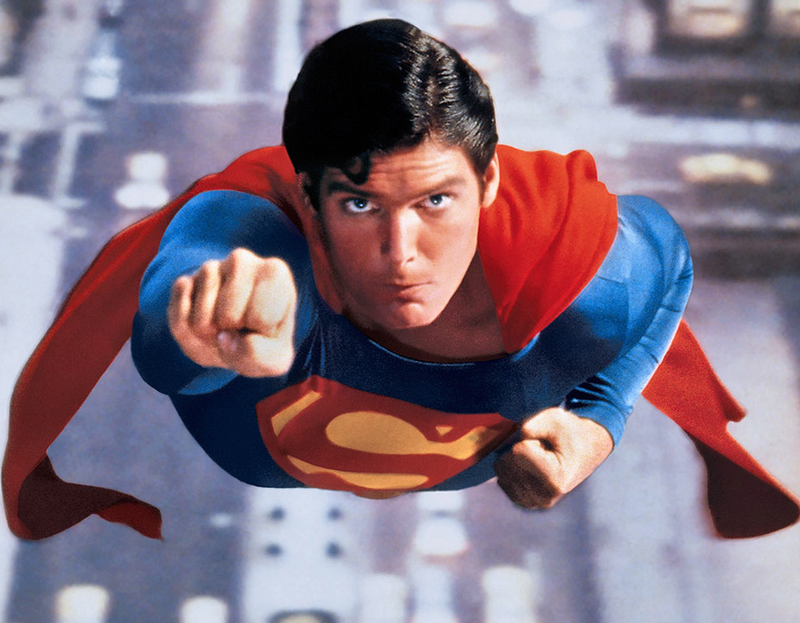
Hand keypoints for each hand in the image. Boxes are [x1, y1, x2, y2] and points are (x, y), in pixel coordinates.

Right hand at [167, 248, 296, 376]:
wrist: (235, 339)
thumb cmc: (262, 343)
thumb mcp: (272, 358)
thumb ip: (258, 355)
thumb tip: (224, 338)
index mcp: (275, 273)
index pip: (261, 318)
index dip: (259, 334)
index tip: (265, 327)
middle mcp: (242, 260)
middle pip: (228, 317)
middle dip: (230, 335)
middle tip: (240, 330)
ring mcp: (210, 268)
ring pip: (201, 319)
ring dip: (208, 336)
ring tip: (223, 329)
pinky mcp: (185, 280)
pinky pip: (179, 315)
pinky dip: (187, 332)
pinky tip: (203, 325)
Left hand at [493, 407, 612, 508]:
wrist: (587, 450)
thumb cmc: (571, 433)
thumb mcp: (555, 418)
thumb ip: (531, 425)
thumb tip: (510, 443)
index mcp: (555, 478)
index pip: (518, 451)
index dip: (529, 439)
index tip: (546, 443)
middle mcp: (546, 496)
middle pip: (508, 464)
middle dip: (520, 450)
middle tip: (543, 450)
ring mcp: (537, 502)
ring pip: (503, 473)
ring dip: (516, 461)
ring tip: (538, 458)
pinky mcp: (529, 502)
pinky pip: (504, 482)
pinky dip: (511, 470)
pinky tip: (529, 467)